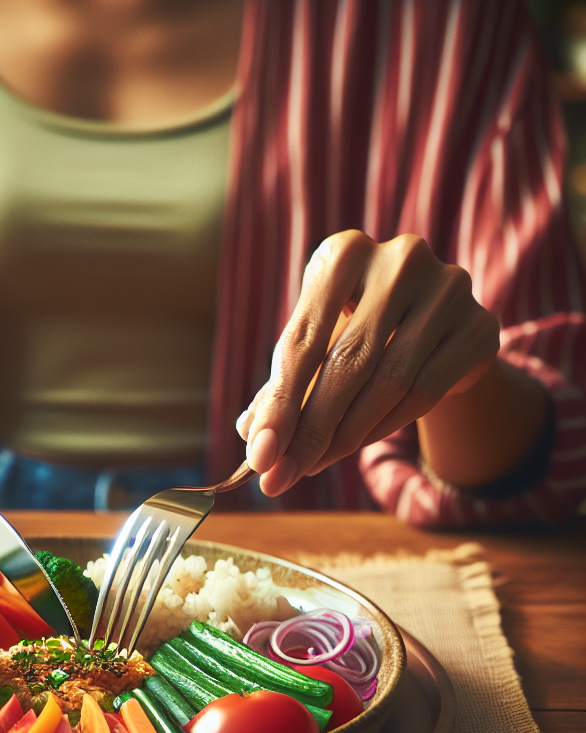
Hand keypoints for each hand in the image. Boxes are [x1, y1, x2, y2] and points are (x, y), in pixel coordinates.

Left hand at [237, 230, 499, 495]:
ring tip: (313, 466)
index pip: (302, 341)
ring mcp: (447, 288)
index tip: (260, 456)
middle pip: (347, 362)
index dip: (279, 405)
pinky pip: (425, 391)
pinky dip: (386, 427)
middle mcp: (398, 260)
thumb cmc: (352, 335)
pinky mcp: (479, 326)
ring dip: (346, 436)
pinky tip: (358, 445)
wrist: (431, 326)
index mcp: (341, 255)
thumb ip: (280, 391)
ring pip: (388, 381)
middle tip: (282, 477)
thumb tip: (253, 438)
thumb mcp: (312, 351)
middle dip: (311, 430)